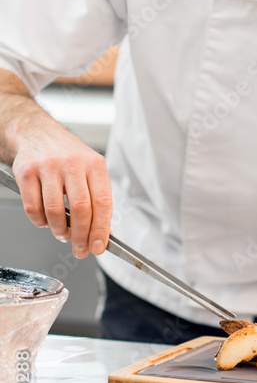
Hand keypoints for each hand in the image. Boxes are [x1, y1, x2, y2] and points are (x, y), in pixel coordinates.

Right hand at [13, 122, 112, 259]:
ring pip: (54, 212)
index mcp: (94, 164)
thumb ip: (97, 199)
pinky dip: (40, 222)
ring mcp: (48, 166)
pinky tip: (45, 221)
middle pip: (81, 209)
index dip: (101, 229)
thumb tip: (104, 233)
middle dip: (81, 236)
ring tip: (62, 234)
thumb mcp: (90, 170)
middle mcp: (73, 163)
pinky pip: (33, 208)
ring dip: (59, 231)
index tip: (98, 247)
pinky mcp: (26, 172)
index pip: (103, 202)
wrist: (38, 133)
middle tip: (80, 249)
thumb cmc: (67, 155)